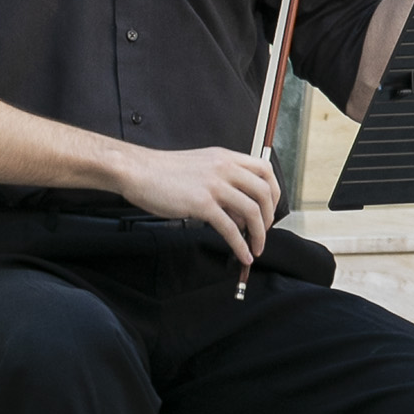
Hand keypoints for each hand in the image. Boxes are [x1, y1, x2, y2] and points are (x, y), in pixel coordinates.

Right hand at [118, 141, 280, 268]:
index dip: (274, 192)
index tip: (270, 209)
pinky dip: (241, 245)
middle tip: (264, 232)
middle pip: (264, 192)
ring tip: (256, 248)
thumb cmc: (165, 172)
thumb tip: (240, 211)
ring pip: (251, 211)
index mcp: (226, 158)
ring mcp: (214, 186)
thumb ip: (223, 184)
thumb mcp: (202, 167)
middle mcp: (225, 168)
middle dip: (269, 216)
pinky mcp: (202, 204)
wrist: (139, 171)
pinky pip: (230, 228)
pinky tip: (242, 255)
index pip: (265, 170)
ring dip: (259, 234)